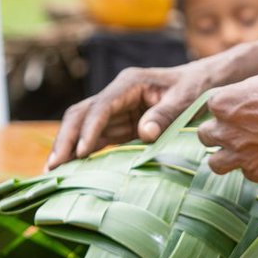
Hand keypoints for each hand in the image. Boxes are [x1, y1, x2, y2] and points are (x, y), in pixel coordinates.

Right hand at [47, 57, 220, 168]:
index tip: (79, 152)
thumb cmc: (196, 87)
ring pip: (83, 127)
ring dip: (67, 148)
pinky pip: (96, 138)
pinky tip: (71, 170)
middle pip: (82, 114)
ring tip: (51, 173)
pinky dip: (83, 152)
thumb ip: (165, 115)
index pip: (101, 106)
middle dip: (65, 139)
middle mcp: (117, 94)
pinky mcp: (121, 124)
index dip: (89, 129)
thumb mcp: (185, 99)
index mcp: (129, 83)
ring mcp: (116, 109)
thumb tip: (143, 133)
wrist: (205, 83)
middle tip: (52, 167)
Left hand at [197, 66, 257, 181]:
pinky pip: (246, 172)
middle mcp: (226, 130)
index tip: (242, 107)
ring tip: (243, 149)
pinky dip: (254, 166)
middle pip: (205, 135)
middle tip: (239, 129)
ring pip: (215, 163)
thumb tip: (253, 89)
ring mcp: (241, 154)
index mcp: (225, 101)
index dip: (227, 106)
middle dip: (220, 132)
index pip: (211, 106)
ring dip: (226, 155)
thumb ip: (253, 86)